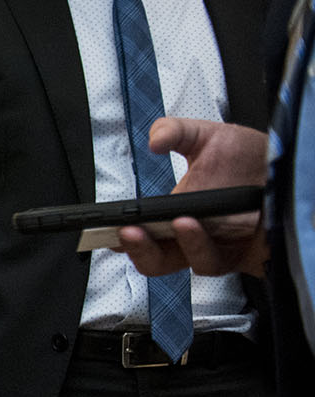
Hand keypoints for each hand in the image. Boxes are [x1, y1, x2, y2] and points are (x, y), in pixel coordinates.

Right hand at [115, 118, 268, 277]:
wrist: (291, 168)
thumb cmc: (253, 161)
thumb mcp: (209, 138)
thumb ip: (176, 132)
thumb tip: (153, 141)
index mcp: (177, 216)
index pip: (141, 236)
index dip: (119, 238)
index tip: (104, 228)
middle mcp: (193, 237)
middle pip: (153, 260)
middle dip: (135, 249)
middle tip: (124, 233)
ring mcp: (216, 248)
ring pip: (181, 263)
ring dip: (166, 248)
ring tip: (168, 222)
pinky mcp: (241, 254)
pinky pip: (212, 261)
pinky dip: (198, 246)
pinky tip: (191, 225)